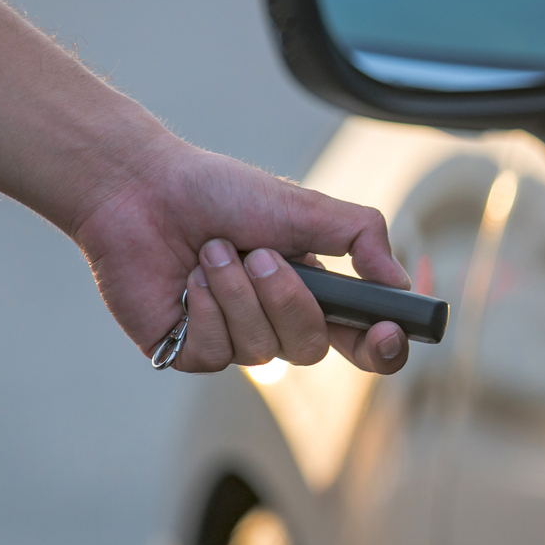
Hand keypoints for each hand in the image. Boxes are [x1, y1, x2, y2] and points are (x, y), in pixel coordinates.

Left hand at [73, 140, 411, 374]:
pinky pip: (215, 354)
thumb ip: (362, 237)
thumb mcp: (306, 206)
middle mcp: (275, 322)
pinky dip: (205, 310)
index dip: (381, 347)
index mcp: (311, 292)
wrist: (142, 189)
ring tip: (211, 252)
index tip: (384, 331)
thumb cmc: (219, 192)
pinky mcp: (188, 351)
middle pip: (310, 348)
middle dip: (286, 298)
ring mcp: (232, 341)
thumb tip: (401, 280)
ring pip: (260, 351)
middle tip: (259, 254)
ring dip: (237, 293)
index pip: (362, 340)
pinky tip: (188, 282)